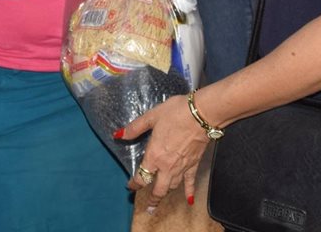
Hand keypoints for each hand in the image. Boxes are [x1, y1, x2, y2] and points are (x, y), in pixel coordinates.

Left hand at [121, 94, 206, 210]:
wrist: (201, 114)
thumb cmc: (176, 113)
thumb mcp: (152, 117)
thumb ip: (135, 128)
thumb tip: (118, 134)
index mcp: (154, 155)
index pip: (142, 177)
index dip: (134, 184)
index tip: (130, 186)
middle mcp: (167, 166)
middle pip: (158, 189)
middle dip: (152, 199)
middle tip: (148, 206)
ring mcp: (182, 167)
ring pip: (172, 187)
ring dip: (166, 193)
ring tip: (161, 198)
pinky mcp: (194, 165)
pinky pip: (190, 182)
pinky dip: (189, 192)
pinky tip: (189, 201)